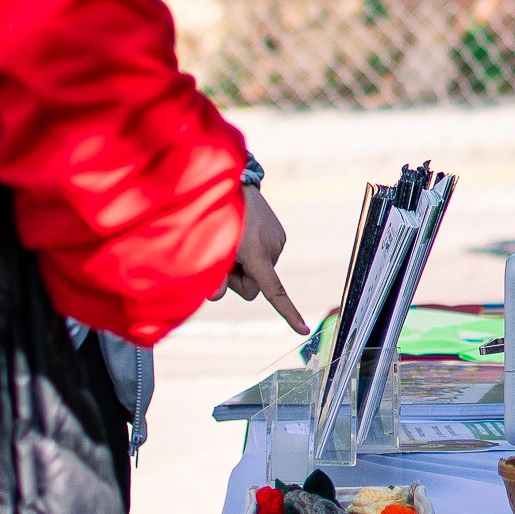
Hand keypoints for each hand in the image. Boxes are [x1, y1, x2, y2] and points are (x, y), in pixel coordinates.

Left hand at [212, 185, 308, 335]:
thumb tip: (216, 296)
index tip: (303, 330)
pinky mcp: (279, 233)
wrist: (234, 183)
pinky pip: (266, 256)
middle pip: (256, 286)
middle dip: (240, 280)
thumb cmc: (217, 218)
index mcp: (258, 254)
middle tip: (226, 258)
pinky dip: (254, 252)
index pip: (274, 291)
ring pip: (262, 270)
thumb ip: (214, 278)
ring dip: (247, 263)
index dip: (287, 312)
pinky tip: (244, 233)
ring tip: (235, 239)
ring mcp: (279, 239)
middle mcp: (273, 248)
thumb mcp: (210, 249)